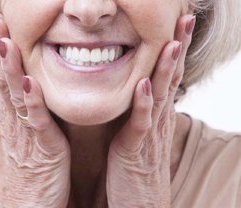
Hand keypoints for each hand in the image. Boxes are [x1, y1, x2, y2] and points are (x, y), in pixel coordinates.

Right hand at [0, 13, 69, 207]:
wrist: (32, 202)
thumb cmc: (32, 165)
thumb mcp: (22, 131)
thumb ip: (17, 105)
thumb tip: (3, 80)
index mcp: (14, 114)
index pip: (3, 75)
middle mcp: (15, 119)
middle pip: (4, 79)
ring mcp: (26, 132)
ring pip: (15, 95)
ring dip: (10, 68)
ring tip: (5, 41)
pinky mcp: (42, 147)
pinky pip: (35, 121)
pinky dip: (31, 101)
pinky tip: (28, 82)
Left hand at [106, 15, 195, 207]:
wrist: (140, 202)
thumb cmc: (137, 166)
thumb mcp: (141, 132)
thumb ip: (142, 111)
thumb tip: (140, 89)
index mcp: (156, 113)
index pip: (169, 75)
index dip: (174, 50)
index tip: (177, 25)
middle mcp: (157, 119)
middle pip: (171, 78)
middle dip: (178, 48)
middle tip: (184, 20)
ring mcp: (149, 132)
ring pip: (160, 95)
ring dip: (166, 69)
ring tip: (171, 43)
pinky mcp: (136, 147)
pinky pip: (141, 122)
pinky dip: (143, 103)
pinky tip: (144, 85)